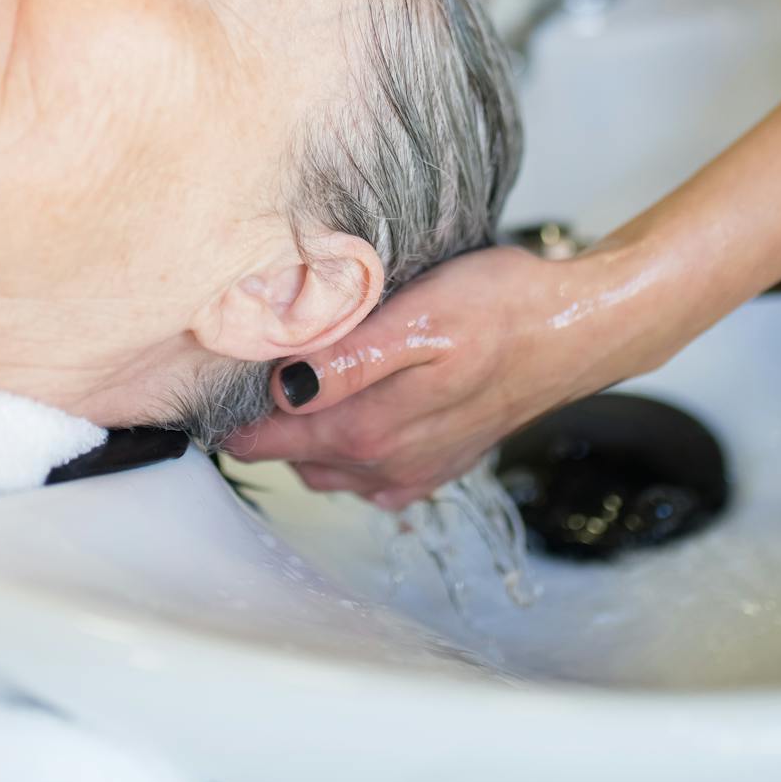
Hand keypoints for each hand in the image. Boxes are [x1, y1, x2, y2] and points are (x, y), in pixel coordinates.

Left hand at [220, 242, 666, 508]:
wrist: (579, 326)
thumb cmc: (503, 308)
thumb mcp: (419, 319)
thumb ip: (347, 361)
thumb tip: (282, 389)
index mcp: (368, 429)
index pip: (263, 438)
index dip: (225, 410)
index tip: (201, 377)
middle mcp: (383, 463)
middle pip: (287, 454)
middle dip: (256, 421)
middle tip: (235, 364)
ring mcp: (411, 468)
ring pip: (324, 465)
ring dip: (300, 434)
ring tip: (287, 379)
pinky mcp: (438, 461)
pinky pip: (369, 473)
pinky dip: (346, 448)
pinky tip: (353, 409)